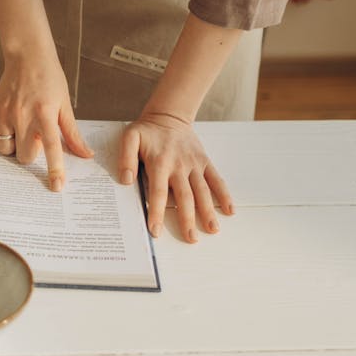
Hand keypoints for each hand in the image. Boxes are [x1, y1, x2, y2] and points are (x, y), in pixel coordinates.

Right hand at [0, 47, 92, 191]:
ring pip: (5, 149)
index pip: (52, 148)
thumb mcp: (65, 105)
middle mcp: (23, 116)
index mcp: (45, 115)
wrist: (28, 56)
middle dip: (31, 155)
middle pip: (24, 156)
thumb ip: (73, 133)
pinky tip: (0, 135)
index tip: (56, 187)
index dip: (55, 169)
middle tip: (36, 142)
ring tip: (20, 135)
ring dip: (13, 148)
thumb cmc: (50, 79)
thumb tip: (86, 155)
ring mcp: (5, 113)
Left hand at [117, 112, 233, 242]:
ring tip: (212, 230)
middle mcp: (179, 166)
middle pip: (185, 196)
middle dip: (187, 219)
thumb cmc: (147, 131)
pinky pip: (216, 180)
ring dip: (208, 211)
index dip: (157, 212)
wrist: (169, 115)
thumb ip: (126, 158)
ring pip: (203, 191)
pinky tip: (229, 211)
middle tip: (191, 239)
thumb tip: (125, 180)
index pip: (158, 192)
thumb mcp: (130, 138)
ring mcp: (194, 165)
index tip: (156, 231)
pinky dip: (224, 195)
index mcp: (160, 162)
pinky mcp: (204, 162)